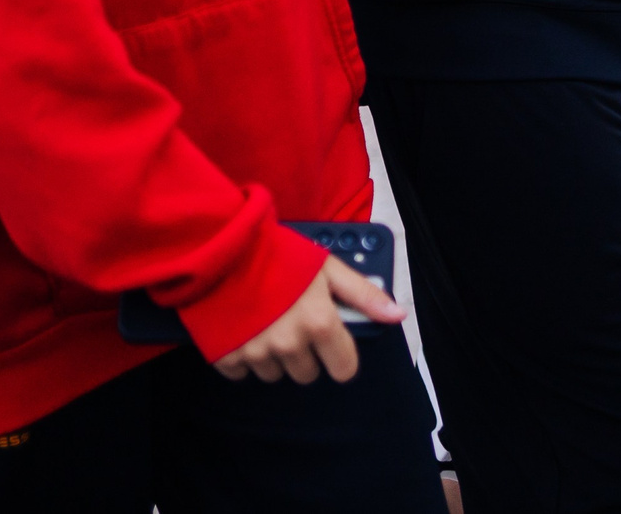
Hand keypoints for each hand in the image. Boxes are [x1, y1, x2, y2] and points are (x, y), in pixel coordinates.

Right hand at [213, 254, 404, 384]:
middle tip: (294, 324)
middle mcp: (290, 344)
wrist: (224, 247)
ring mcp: (256, 353)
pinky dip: (245, 357)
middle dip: (305, 355)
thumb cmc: (278, 253)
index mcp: (319, 323)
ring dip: (275, 357)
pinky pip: (242, 373)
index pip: (344, 369)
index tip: (332, 345)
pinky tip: (244, 331)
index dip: (341, 358)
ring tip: (267, 324)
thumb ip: (363, 295)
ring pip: (275, 374)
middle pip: (308, 374)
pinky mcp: (227, 357)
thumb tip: (396, 315)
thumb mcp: (327, 267)